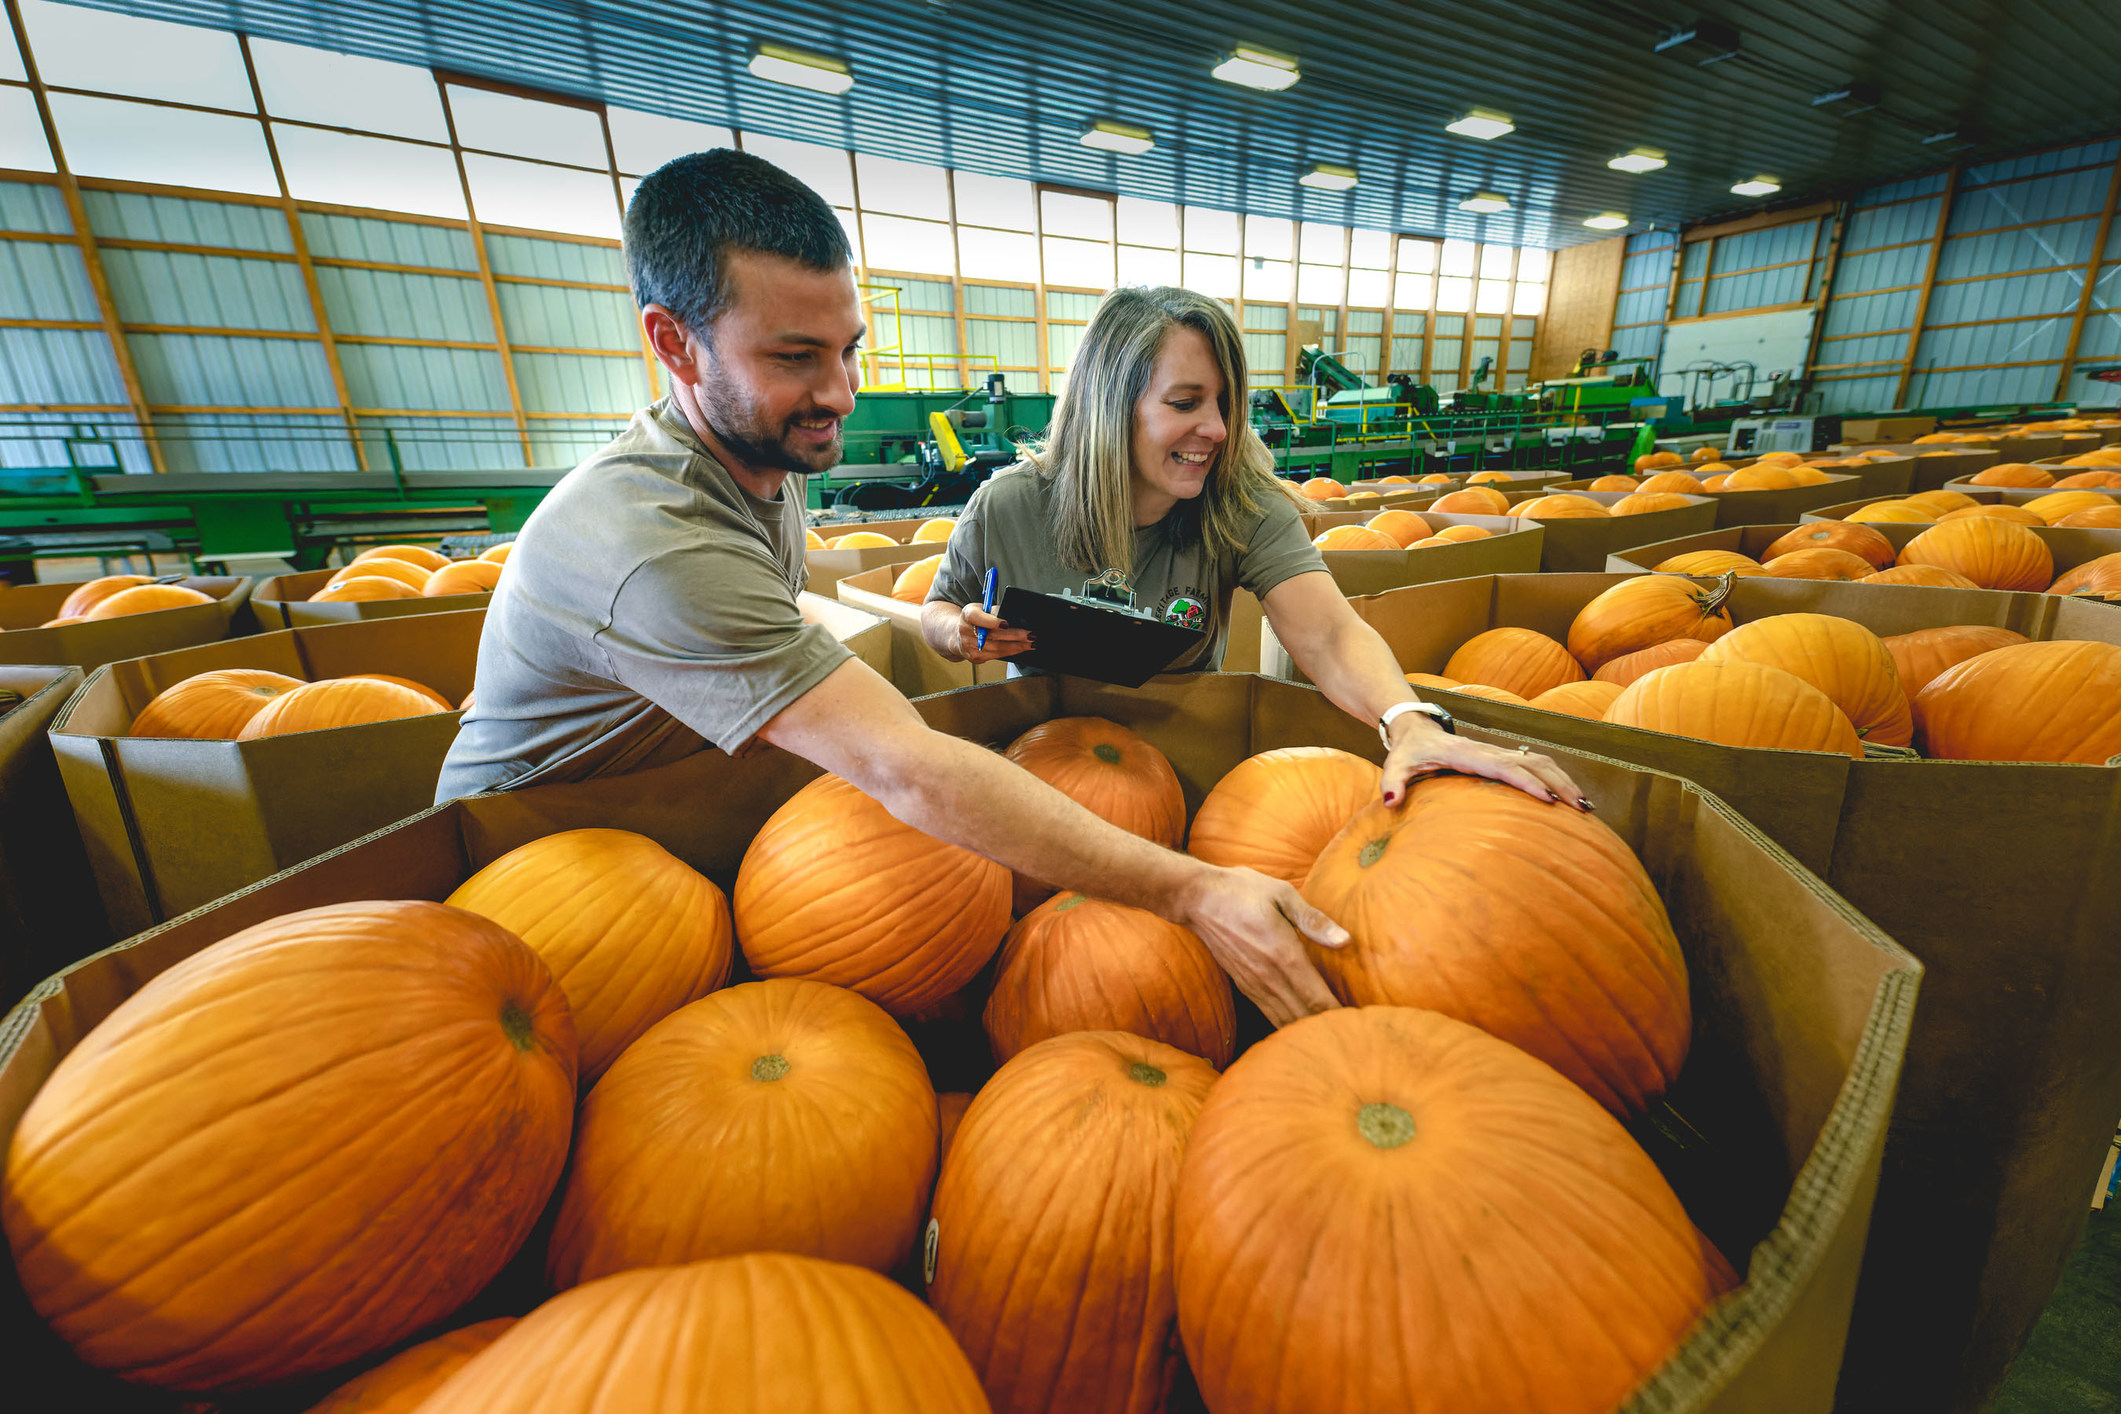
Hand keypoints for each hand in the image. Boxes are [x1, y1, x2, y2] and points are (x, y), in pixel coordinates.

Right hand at [953, 603, 1033, 663]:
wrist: (959, 635)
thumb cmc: (975, 620)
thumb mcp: (982, 609)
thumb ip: (995, 611)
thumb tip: (1016, 617)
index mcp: (967, 615)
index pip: (978, 618)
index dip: (992, 621)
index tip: (1006, 624)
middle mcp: (966, 631)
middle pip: (993, 635)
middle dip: (1015, 636)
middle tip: (1030, 635)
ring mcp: (970, 647)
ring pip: (998, 648)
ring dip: (1017, 646)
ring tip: (1031, 643)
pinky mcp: (976, 658)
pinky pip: (997, 655)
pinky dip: (1011, 652)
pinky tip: (1021, 648)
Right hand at [1175, 863, 1346, 1027]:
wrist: (1197, 898)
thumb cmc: (1243, 890)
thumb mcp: (1282, 895)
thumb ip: (1314, 921)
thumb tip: (1346, 941)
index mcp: (1284, 955)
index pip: (1317, 998)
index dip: (1339, 1015)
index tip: (1360, 1024)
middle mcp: (1269, 977)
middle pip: (1304, 1017)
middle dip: (1328, 1029)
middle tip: (1351, 1036)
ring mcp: (1254, 985)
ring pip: (1285, 1021)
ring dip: (1308, 1031)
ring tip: (1330, 1038)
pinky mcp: (1244, 986)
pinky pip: (1269, 1015)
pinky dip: (1287, 1025)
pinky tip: (1300, 1029)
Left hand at [1383, 715, 1590, 809]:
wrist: (1415, 728)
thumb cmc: (1408, 752)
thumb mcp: (1395, 766)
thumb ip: (1392, 783)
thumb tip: (1391, 803)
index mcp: (1469, 754)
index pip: (1504, 768)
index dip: (1528, 782)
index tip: (1549, 801)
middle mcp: (1490, 751)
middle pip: (1534, 763)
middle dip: (1560, 784)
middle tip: (1583, 810)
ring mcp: (1499, 753)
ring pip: (1541, 761)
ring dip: (1565, 780)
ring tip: (1586, 807)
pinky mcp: (1503, 758)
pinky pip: (1537, 764)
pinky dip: (1557, 777)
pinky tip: (1571, 798)